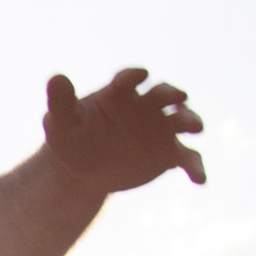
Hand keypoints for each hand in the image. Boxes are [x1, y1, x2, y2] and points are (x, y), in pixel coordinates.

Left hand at [42, 66, 205, 190]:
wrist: (86, 170)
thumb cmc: (72, 140)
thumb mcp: (61, 124)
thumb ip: (60, 102)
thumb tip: (56, 77)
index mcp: (120, 94)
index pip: (129, 80)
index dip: (133, 76)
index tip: (139, 75)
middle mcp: (146, 106)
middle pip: (163, 94)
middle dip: (172, 93)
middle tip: (178, 97)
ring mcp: (161, 129)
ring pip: (182, 120)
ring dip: (191, 120)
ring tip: (196, 127)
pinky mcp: (170, 153)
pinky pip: (188, 158)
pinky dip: (196, 167)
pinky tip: (200, 180)